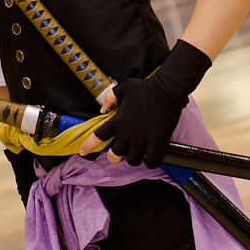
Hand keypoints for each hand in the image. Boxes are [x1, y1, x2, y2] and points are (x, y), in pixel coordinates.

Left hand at [78, 40, 211, 167]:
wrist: (167, 91)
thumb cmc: (146, 88)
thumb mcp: (124, 87)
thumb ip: (111, 97)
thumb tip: (102, 108)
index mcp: (118, 122)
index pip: (99, 136)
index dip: (89, 145)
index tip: (82, 152)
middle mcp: (128, 134)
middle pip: (115, 155)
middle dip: (114, 157)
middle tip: (117, 155)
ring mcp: (143, 140)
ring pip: (133, 161)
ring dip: (134, 159)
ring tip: (138, 153)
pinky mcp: (158, 143)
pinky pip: (152, 162)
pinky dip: (151, 162)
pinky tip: (151, 157)